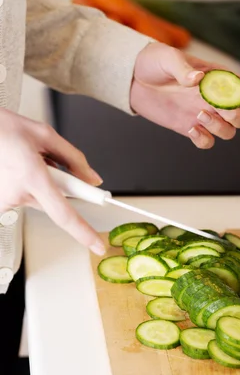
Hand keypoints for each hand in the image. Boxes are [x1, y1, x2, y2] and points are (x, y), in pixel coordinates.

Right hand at [0, 108, 105, 254]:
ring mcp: (3, 201)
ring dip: (36, 184)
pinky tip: (13, 170)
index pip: (64, 214)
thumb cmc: (5, 129)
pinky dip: (23, 186)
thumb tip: (92, 179)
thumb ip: (74, 159)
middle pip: (53, 202)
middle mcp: (16, 193)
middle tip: (43, 161)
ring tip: (20, 162)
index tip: (96, 245)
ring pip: (37, 199)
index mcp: (31, 176)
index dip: (83, 232)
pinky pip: (21, 199)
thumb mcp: (45, 135)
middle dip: (56, 185)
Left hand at [130, 43, 239, 148]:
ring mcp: (203, 114)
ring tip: (199, 116)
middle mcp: (213, 97)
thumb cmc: (152, 62)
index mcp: (214, 76)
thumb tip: (197, 78)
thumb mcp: (166, 58)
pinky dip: (204, 140)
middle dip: (236, 116)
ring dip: (220, 128)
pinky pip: (207, 142)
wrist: (132, 79)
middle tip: (218, 109)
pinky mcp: (190, 127)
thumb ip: (182, 68)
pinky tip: (191, 129)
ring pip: (229, 131)